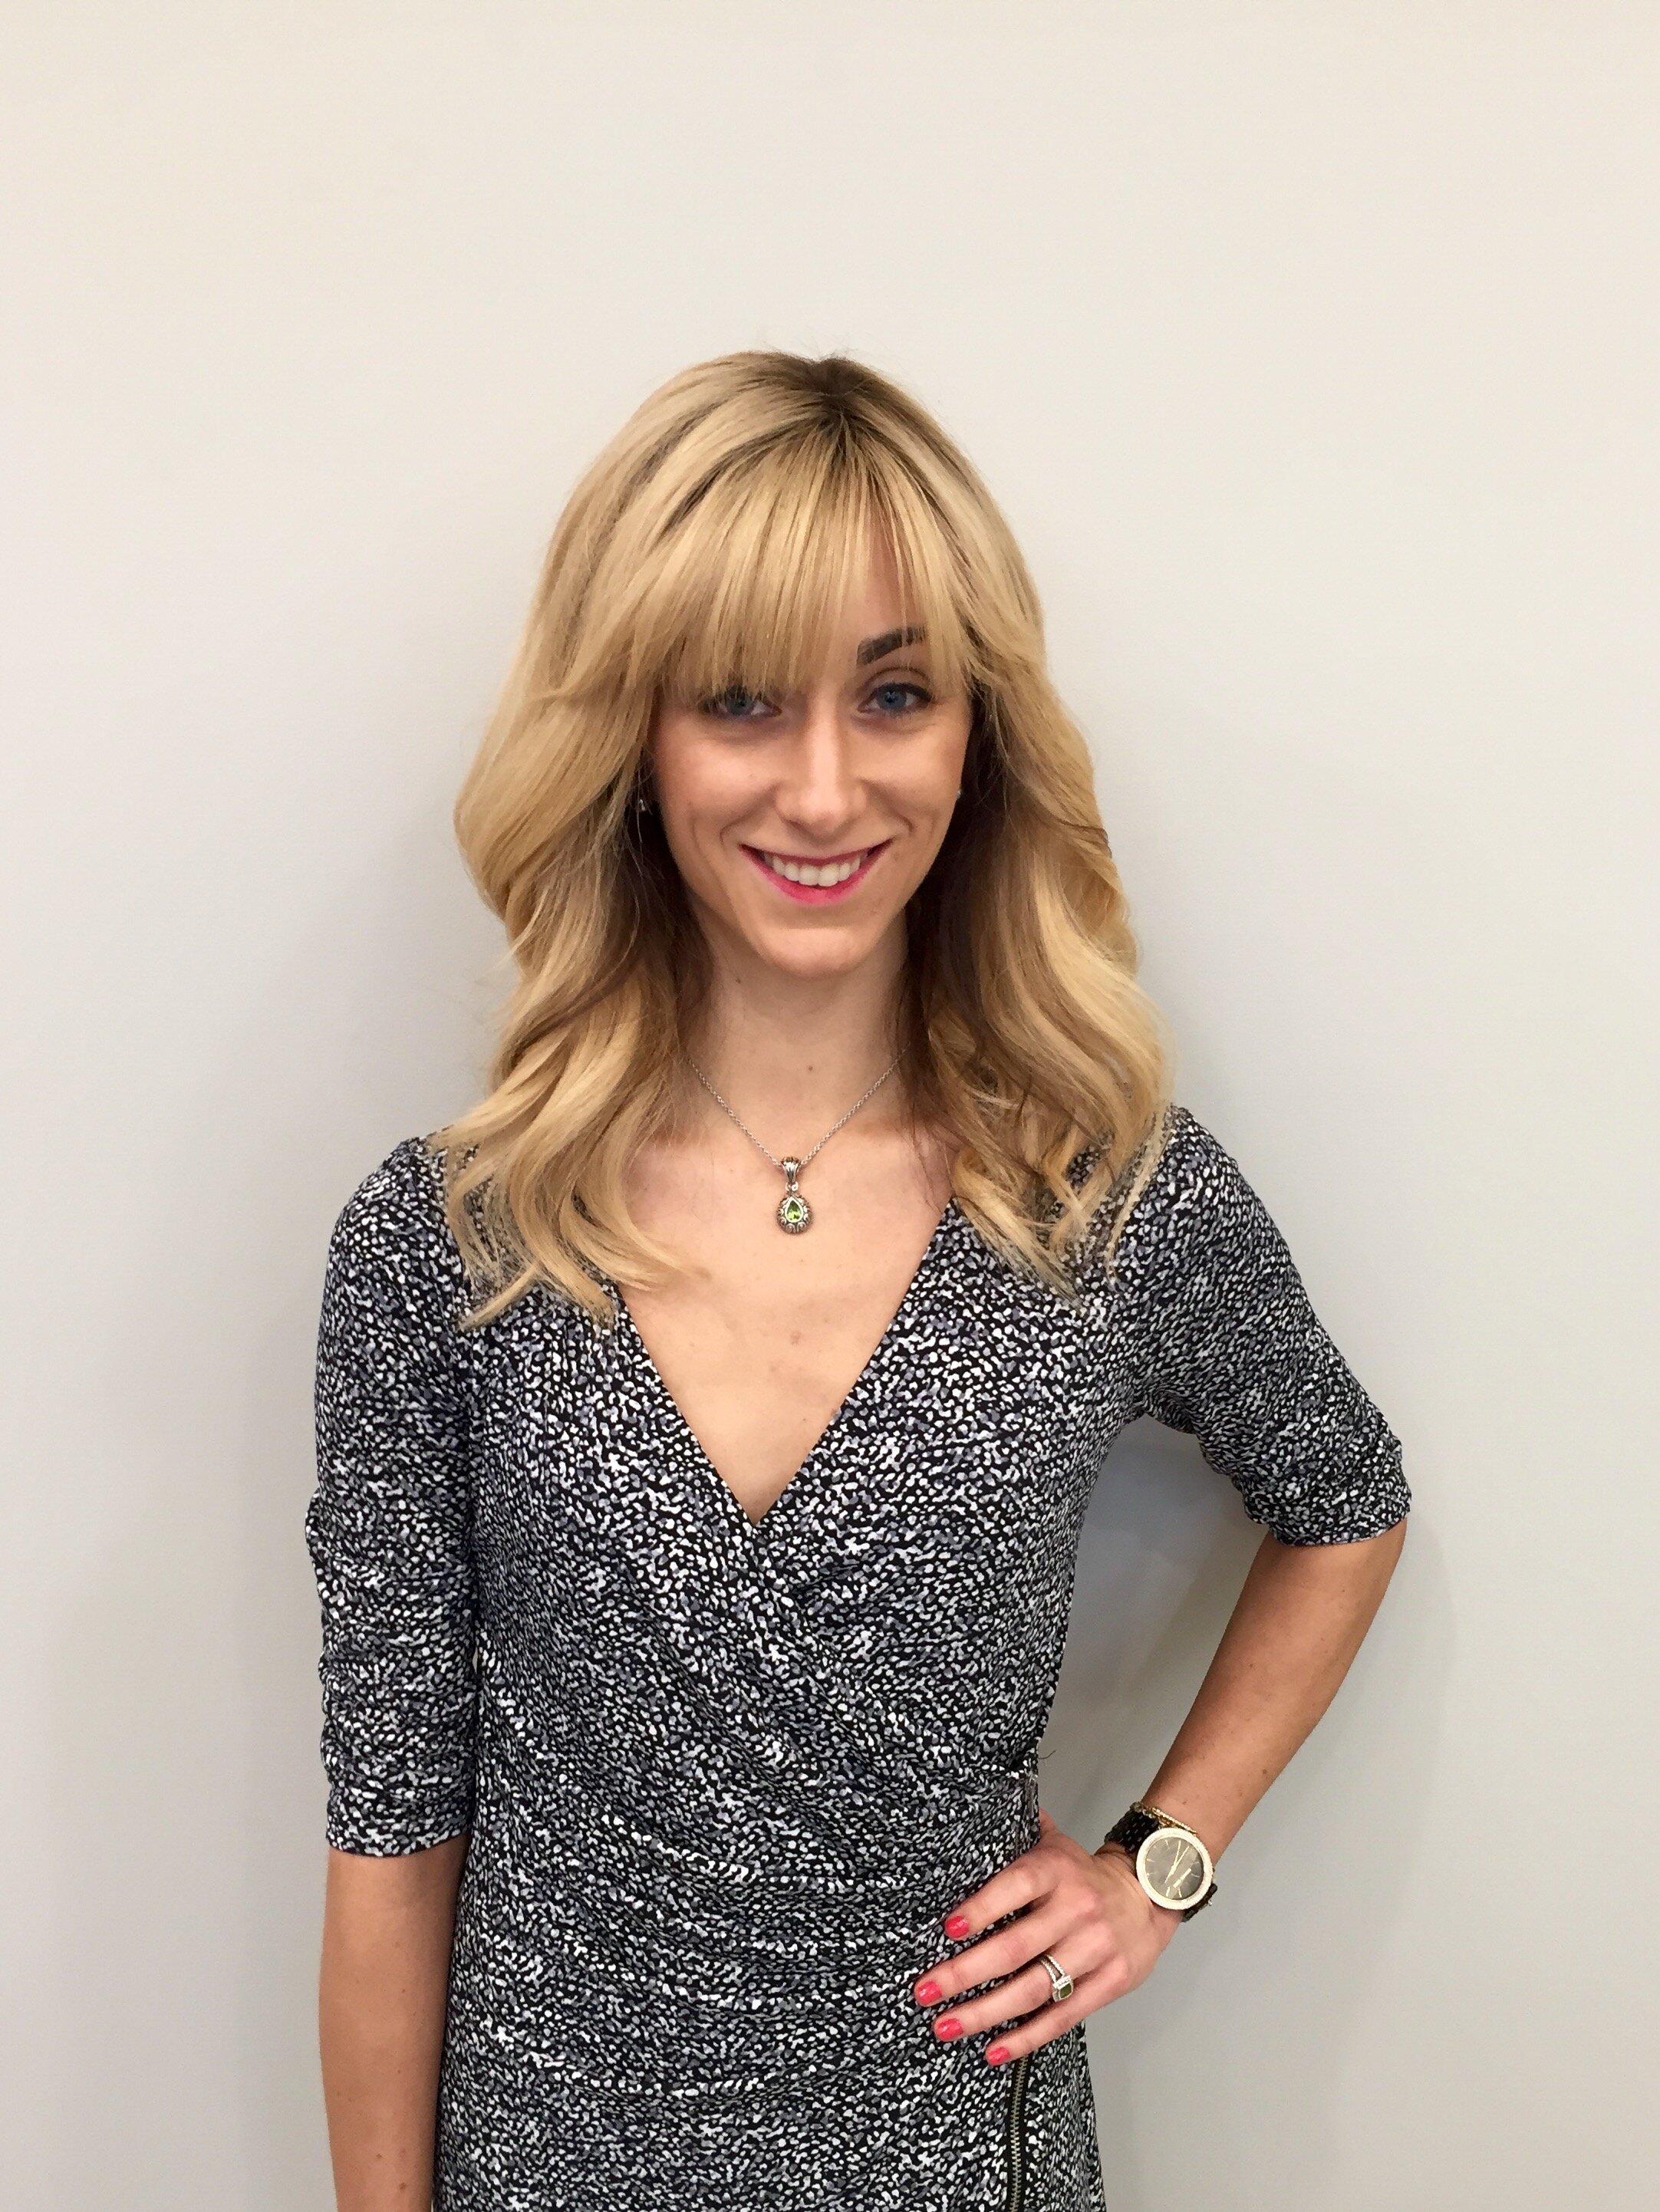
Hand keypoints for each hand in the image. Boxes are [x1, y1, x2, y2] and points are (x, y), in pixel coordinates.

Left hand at [911, 1809, 1180, 2065]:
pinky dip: (1027, 2037)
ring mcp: (1095, 1949)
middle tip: (925, 1991)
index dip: (982, 1907)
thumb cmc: (1084, 1875)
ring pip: (1033, 1988)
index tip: (948, 1929)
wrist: (1150, 1895)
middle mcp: (1076, 1909)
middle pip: (1014, 1947)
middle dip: (964, 1973)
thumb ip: (1018, 1834)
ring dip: (985, 2012)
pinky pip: (1062, 2016)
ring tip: (946, 2026)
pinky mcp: (1110, 1983)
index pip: (1016, 1885)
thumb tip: (974, 1812)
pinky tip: (994, 2049)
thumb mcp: (1055, 1845)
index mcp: (1057, 1870)